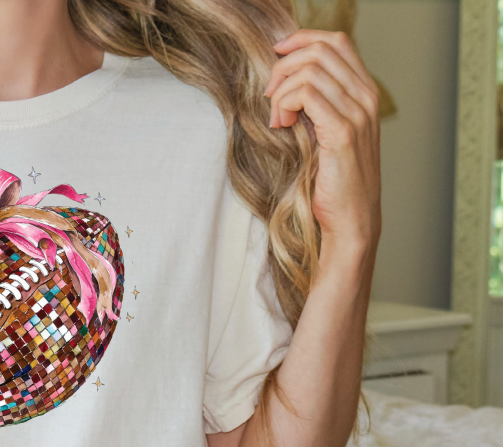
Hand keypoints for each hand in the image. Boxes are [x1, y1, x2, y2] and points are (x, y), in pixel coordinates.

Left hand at [265, 30, 381, 259]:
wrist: (351, 217)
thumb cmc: (333, 179)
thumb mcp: (327, 132)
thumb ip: (317, 103)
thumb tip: (286, 80)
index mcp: (364, 92)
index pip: (337, 41)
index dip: (302, 39)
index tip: (277, 55)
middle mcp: (366, 97)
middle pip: (320, 50)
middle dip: (284, 66)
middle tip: (270, 96)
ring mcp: (357, 113)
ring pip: (310, 70)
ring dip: (281, 90)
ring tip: (277, 118)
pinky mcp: (342, 132)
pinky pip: (306, 94)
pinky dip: (285, 103)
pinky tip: (281, 125)